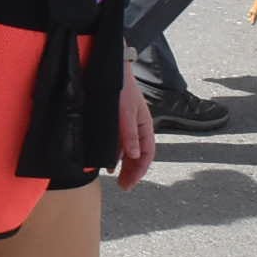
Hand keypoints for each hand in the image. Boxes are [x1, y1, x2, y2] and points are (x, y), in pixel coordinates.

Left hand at [114, 61, 155, 188]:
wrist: (111, 69)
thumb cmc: (121, 88)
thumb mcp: (125, 112)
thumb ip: (129, 134)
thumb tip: (134, 157)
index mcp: (145, 126)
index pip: (147, 154)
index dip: (140, 171)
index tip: (129, 184)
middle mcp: (138, 128)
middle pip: (138, 156)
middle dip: (132, 172)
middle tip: (123, 186)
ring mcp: (128, 126)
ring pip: (129, 151)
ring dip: (124, 165)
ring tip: (116, 178)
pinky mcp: (117, 123)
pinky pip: (119, 144)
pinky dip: (115, 155)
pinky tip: (108, 163)